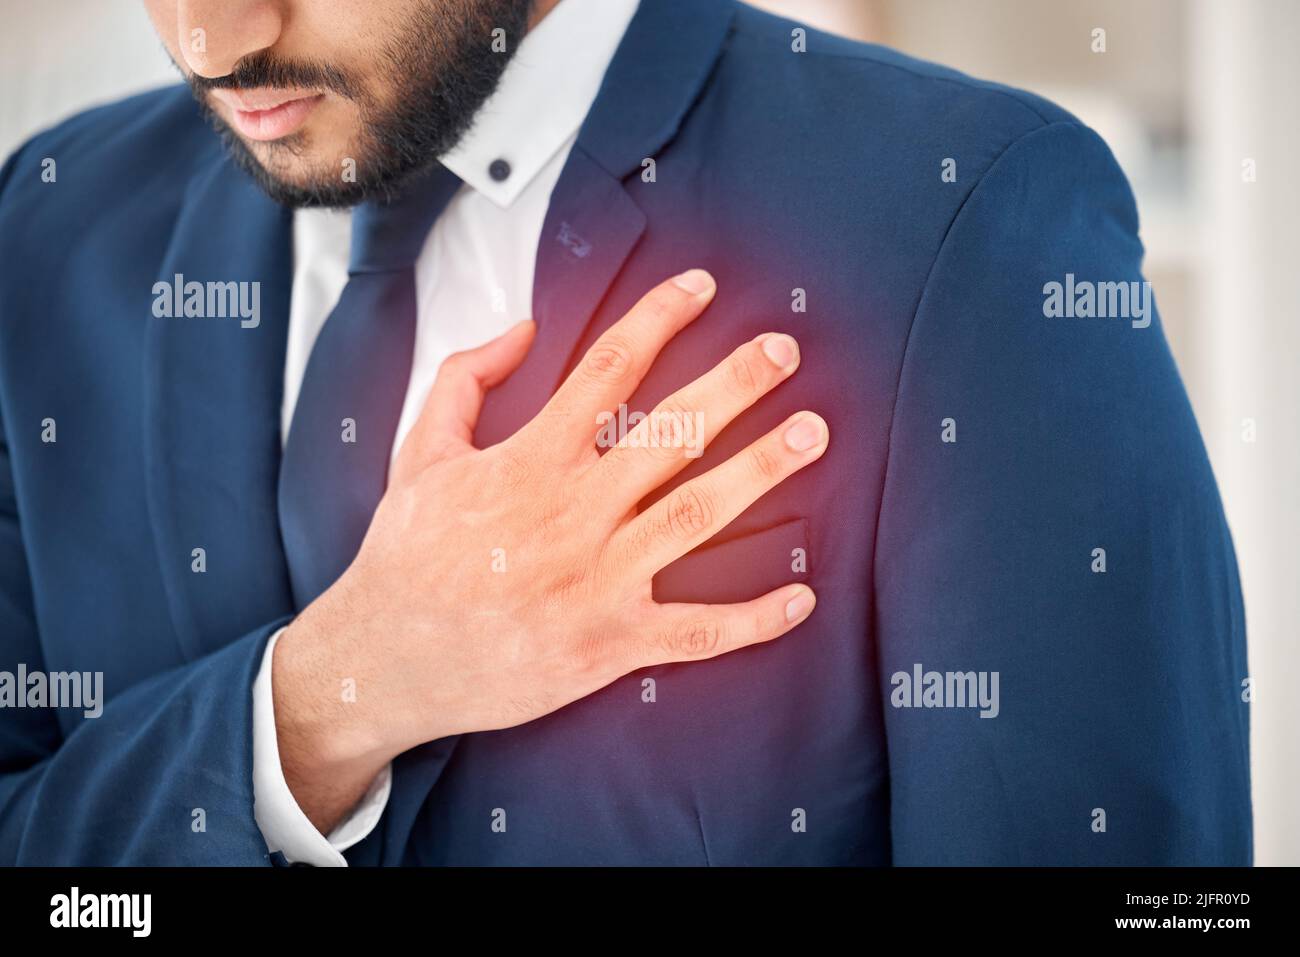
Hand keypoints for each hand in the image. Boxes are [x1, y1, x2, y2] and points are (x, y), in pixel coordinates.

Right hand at [273, 269, 828, 829]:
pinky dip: (752, 620)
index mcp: (532, 461)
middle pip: (672, 432)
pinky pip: (696, 632)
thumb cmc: (406, 555)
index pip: (608, 368)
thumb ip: (467, 380)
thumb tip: (522, 327)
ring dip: (761, 471)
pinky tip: (801, 599)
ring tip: (812, 433)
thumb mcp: (419, 452)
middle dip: (735, 383)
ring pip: (696, 515)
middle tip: (783, 350)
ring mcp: (599, 580)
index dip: (659, 316)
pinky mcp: (611, 643)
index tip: (699, 286)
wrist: (386, 659)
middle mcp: (575, 513)